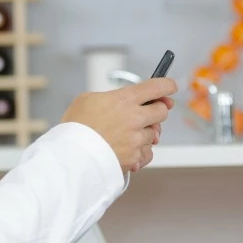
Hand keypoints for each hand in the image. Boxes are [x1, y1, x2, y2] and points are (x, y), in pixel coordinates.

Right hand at [61, 78, 176, 173]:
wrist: (71, 156)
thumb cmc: (75, 127)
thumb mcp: (88, 99)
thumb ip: (112, 97)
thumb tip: (122, 102)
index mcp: (125, 99)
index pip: (156, 87)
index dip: (167, 85)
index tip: (171, 86)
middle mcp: (135, 118)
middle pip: (162, 110)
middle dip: (157, 110)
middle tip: (148, 112)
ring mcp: (136, 139)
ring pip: (154, 133)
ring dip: (145, 133)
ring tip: (127, 135)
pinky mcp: (135, 157)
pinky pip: (147, 153)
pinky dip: (141, 151)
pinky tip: (129, 149)